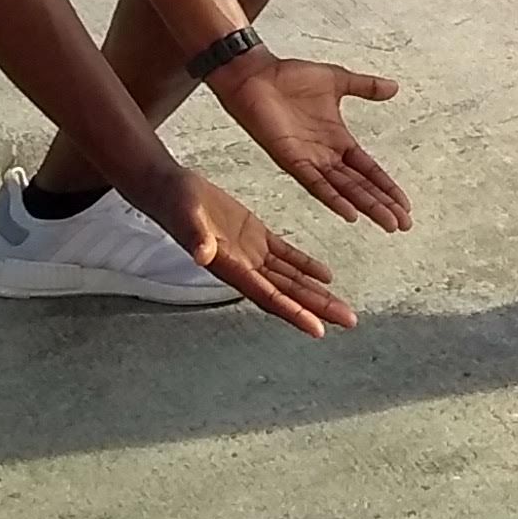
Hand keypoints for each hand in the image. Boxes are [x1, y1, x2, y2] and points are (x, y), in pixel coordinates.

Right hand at [145, 165, 356, 335]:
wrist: (168, 189)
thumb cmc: (174, 204)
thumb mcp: (186, 216)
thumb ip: (195, 237)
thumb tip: (202, 254)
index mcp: (231, 267)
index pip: (269, 295)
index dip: (293, 312)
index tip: (318, 329)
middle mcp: (244, 267)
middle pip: (288, 293)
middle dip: (318, 308)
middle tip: (349, 321)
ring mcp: (250, 253)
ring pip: (290, 278)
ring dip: (316, 293)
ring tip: (342, 308)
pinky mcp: (254, 236)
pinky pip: (285, 256)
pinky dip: (305, 266)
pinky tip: (326, 275)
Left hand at [208, 46, 412, 228]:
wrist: (256, 74)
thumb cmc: (289, 76)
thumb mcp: (338, 80)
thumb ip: (366, 87)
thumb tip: (394, 88)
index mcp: (338, 139)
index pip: (369, 170)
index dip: (387, 187)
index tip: (405, 204)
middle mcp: (325, 155)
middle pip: (360, 186)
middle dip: (383, 204)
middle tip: (404, 224)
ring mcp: (309, 160)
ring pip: (344, 190)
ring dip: (366, 206)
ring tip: (387, 223)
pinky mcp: (291, 159)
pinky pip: (315, 184)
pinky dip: (333, 199)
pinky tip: (350, 213)